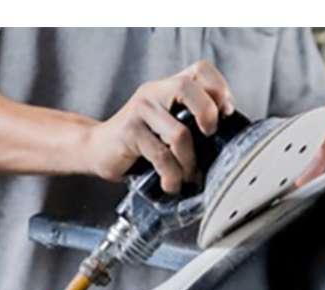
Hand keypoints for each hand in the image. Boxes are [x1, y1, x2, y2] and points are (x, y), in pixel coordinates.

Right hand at [86, 60, 234, 192]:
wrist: (97, 150)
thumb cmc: (140, 143)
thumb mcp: (168, 126)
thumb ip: (191, 123)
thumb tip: (226, 141)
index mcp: (168, 87)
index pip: (200, 70)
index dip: (219, 87)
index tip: (226, 113)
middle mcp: (154, 92)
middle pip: (187, 88)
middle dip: (207, 114)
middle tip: (210, 138)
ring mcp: (140, 110)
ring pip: (179, 133)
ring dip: (189, 162)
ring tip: (187, 177)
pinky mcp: (129, 131)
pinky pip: (161, 156)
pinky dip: (172, 175)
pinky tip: (170, 184)